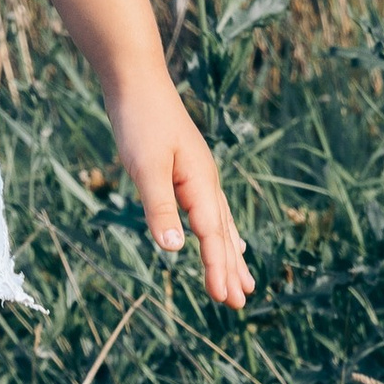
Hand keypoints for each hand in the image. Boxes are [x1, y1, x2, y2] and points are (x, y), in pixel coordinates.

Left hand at [110, 77, 252, 308]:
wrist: (138, 80)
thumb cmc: (140, 121)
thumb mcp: (145, 167)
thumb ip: (159, 207)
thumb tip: (174, 249)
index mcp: (200, 184)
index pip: (212, 236)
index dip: (217, 269)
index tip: (226, 300)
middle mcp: (206, 182)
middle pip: (224, 234)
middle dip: (231, 269)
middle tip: (241, 303)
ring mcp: (199, 176)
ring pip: (222, 223)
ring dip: (231, 254)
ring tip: (246, 279)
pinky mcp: (188, 170)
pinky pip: (211, 210)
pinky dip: (221, 230)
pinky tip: (224, 235)